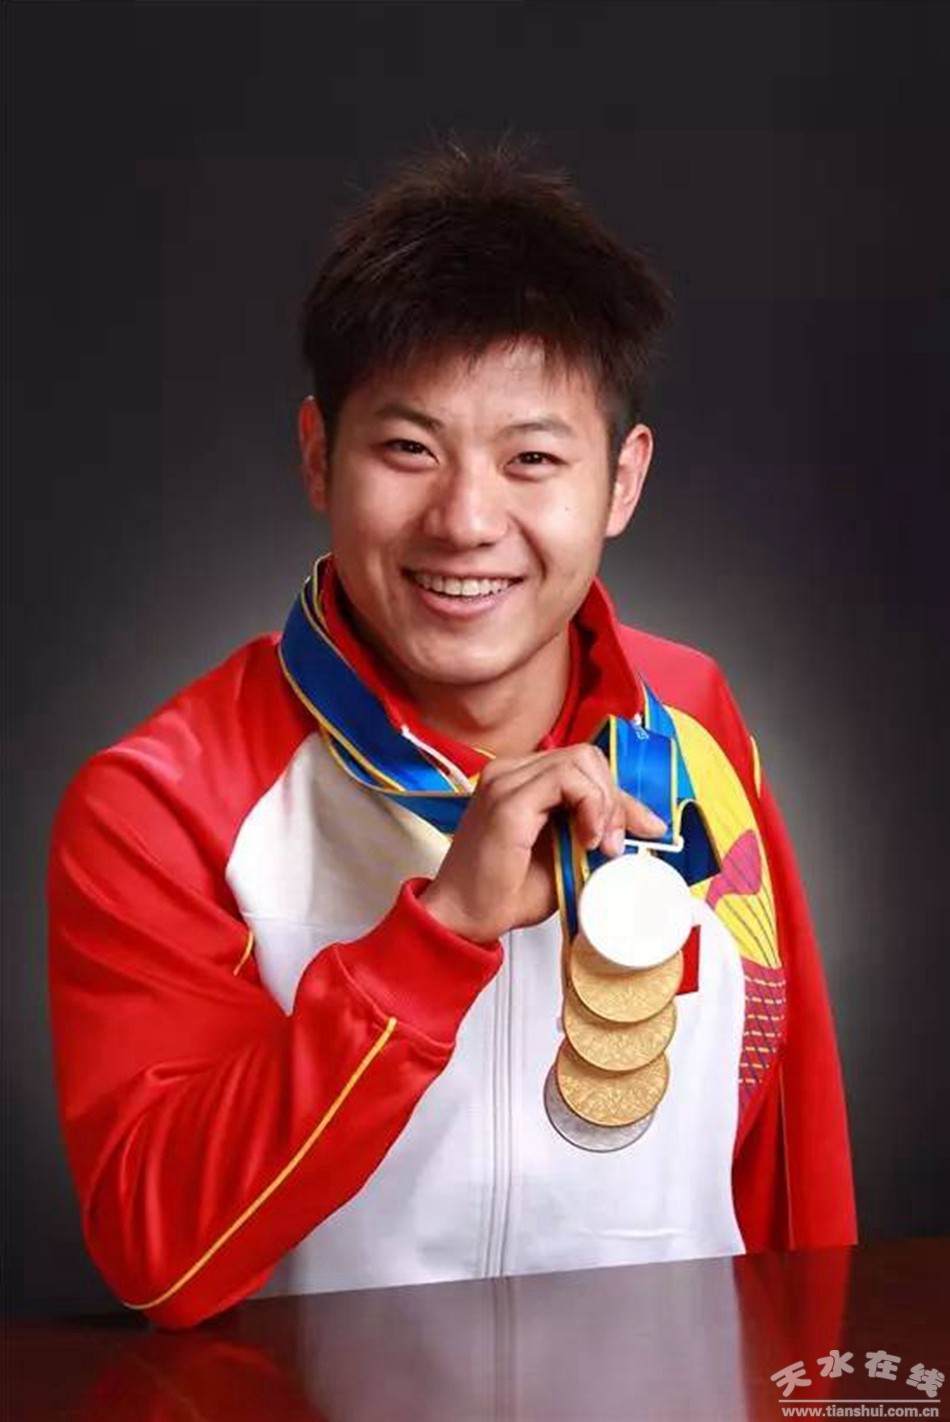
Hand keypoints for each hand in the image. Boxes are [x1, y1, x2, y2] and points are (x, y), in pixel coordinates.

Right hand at [418, 743, 666, 942]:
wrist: (465, 919)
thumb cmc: (506, 892)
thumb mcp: (567, 855)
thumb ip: (594, 830)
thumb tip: (642, 826)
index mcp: (520, 779)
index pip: (583, 766)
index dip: (618, 794)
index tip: (646, 828)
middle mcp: (510, 771)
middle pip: (586, 757)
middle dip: (615, 798)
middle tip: (615, 843)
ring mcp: (506, 781)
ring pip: (581, 761)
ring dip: (605, 803)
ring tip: (600, 844)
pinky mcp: (508, 800)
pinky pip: (566, 779)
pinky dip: (590, 805)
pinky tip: (588, 838)